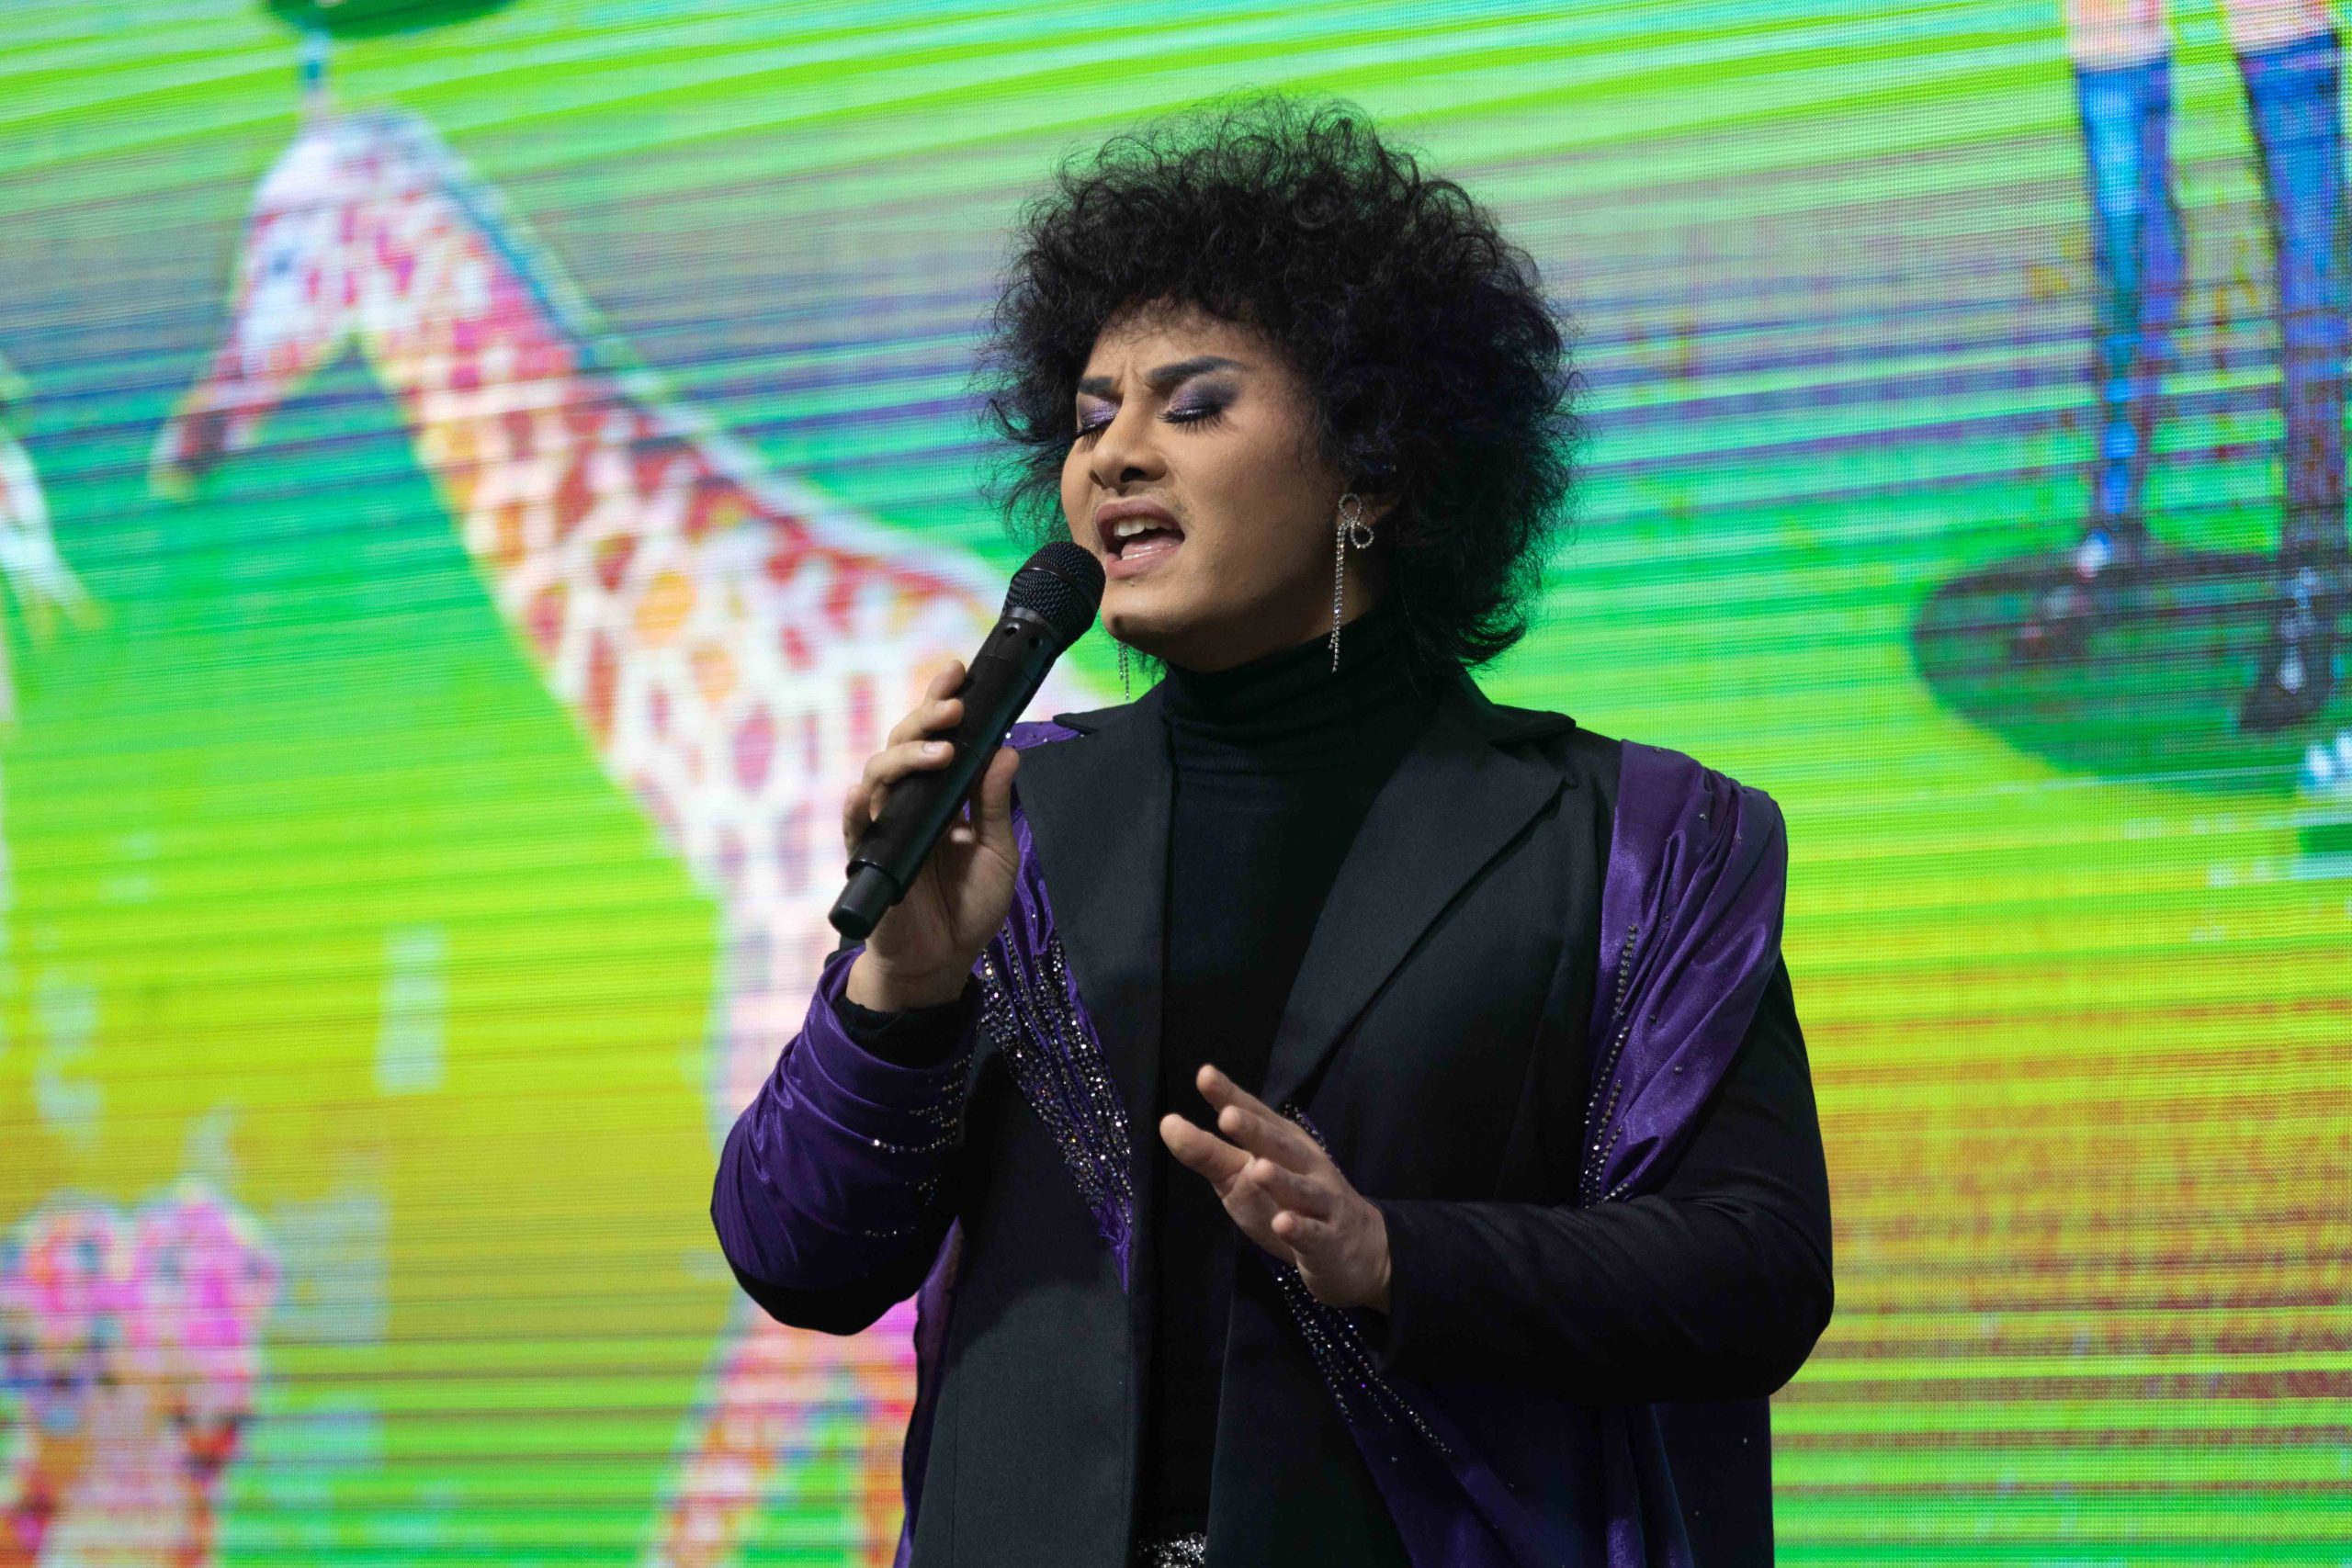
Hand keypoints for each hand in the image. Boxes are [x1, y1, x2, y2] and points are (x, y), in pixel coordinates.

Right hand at [841, 660, 1021, 1010]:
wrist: (942, 963)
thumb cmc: (968, 908)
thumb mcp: (996, 852)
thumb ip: (996, 805)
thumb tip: (1006, 751)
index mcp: (941, 795)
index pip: (937, 738)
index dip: (940, 704)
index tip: (957, 673)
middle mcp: (909, 802)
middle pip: (904, 743)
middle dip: (926, 716)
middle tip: (954, 704)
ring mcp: (885, 826)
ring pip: (879, 774)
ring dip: (906, 756)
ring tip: (942, 751)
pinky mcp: (867, 858)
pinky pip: (855, 823)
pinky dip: (859, 805)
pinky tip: (869, 792)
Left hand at [1158, 1065, 1391, 1311]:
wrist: (1355, 1246)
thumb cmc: (1287, 1202)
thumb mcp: (1242, 1176)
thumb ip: (1208, 1152)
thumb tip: (1167, 1123)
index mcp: (1283, 1143)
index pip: (1256, 1115)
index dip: (1231, 1096)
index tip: (1205, 1075)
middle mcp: (1305, 1165)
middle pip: (1280, 1145)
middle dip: (1256, 1131)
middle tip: (1229, 1116)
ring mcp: (1321, 1202)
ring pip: (1301, 1189)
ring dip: (1281, 1179)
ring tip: (1258, 1168)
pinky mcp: (1328, 1240)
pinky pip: (1313, 1234)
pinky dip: (1299, 1229)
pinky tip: (1283, 1223)